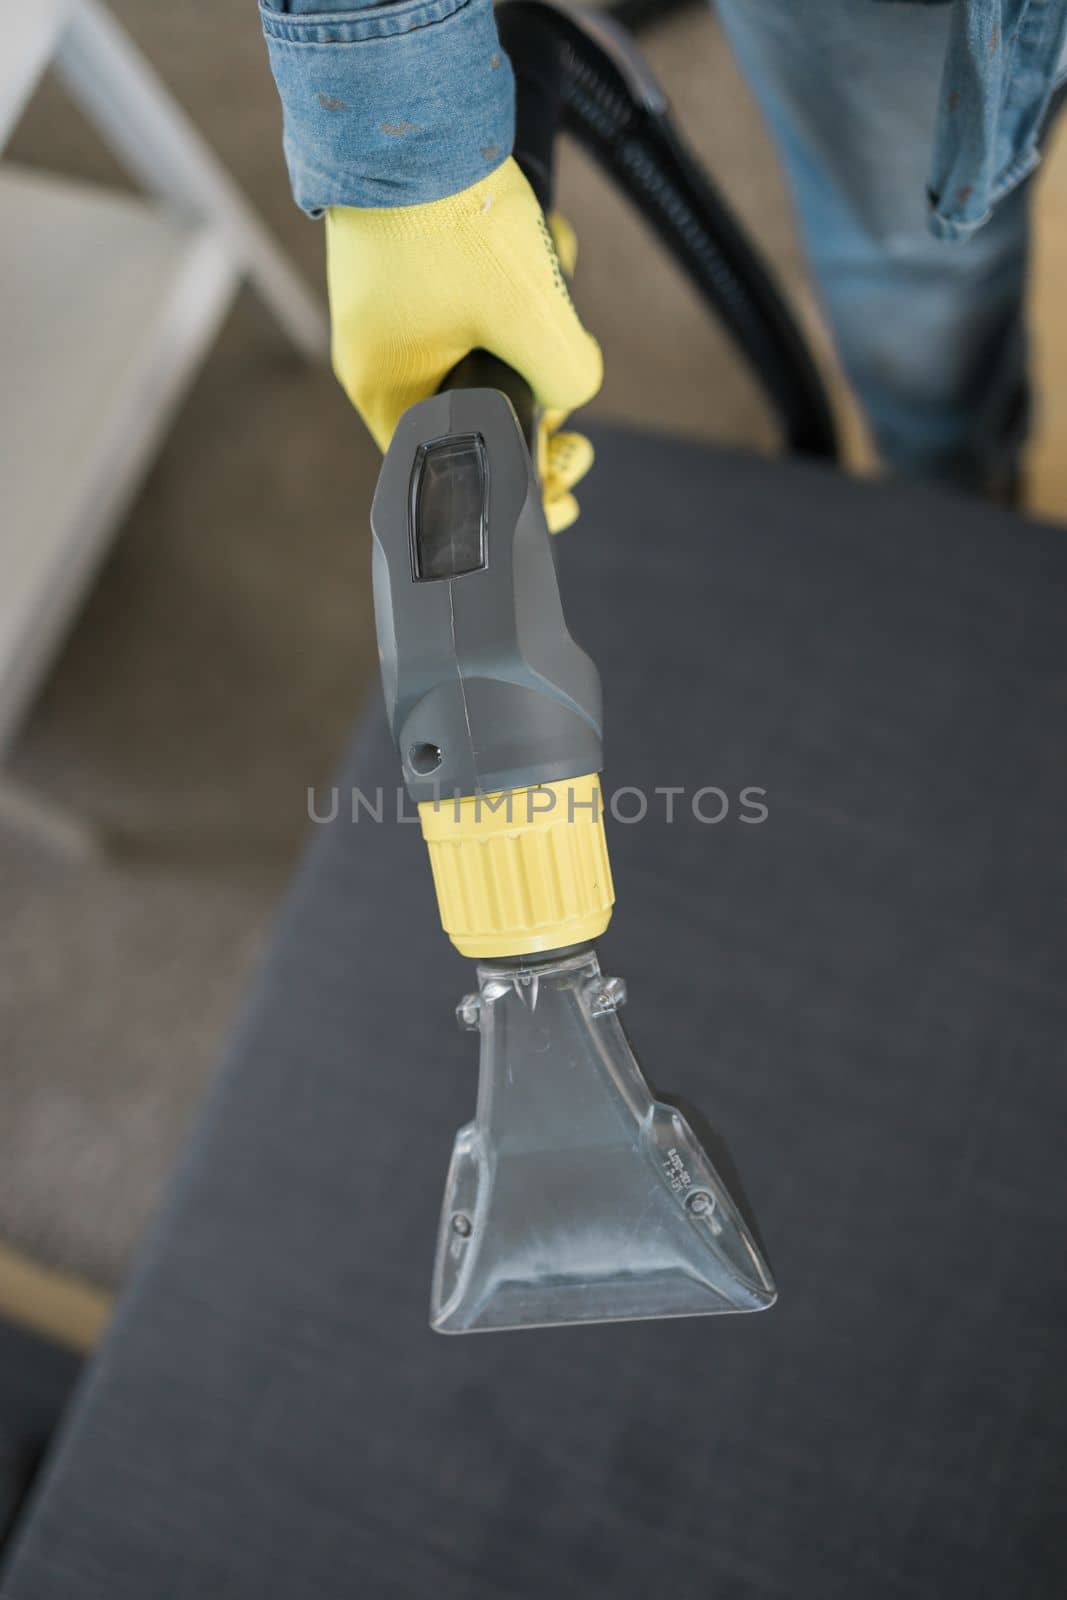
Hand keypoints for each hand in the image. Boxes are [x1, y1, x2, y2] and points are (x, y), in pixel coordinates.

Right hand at [326, 157, 601, 530]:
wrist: (411, 110)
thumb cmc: (449, 217)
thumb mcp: (530, 314)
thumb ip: (567, 377)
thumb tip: (575, 392)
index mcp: (387, 391)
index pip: (453, 470)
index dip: (517, 486)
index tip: (564, 492)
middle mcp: (384, 359)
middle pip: (480, 414)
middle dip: (541, 399)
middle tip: (579, 430)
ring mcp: (400, 310)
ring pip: (491, 348)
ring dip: (540, 322)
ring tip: (557, 267)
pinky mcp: (420, 265)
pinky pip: (483, 296)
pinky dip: (523, 278)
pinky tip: (550, 244)